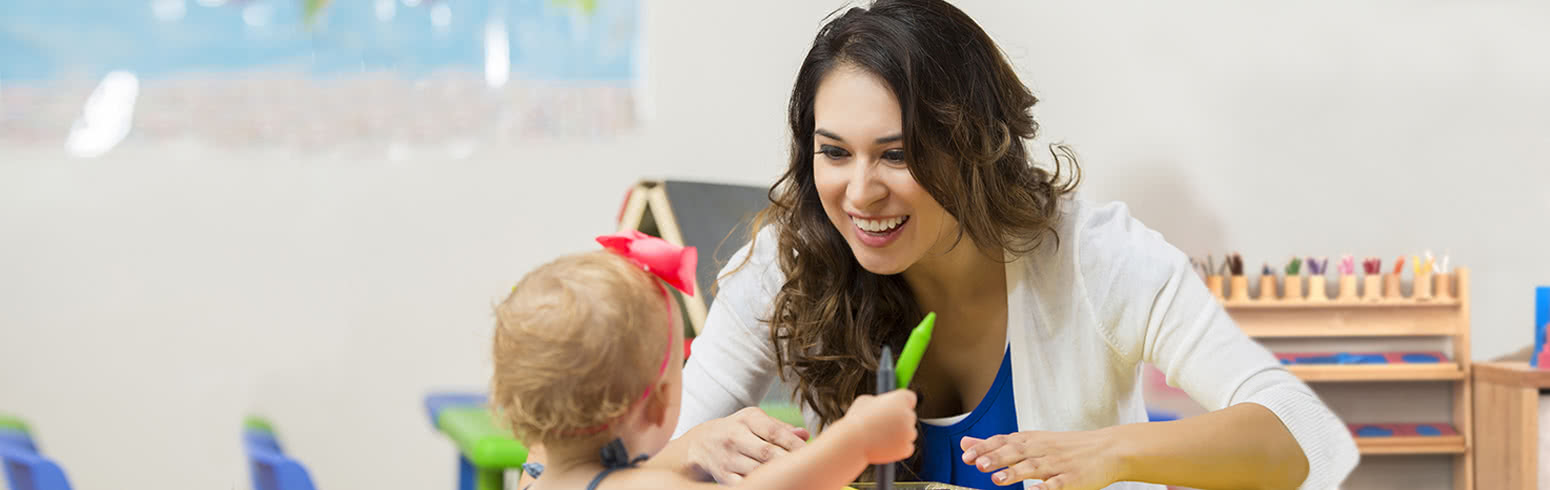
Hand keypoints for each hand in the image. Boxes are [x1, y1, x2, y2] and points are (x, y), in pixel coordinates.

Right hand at [683, 406, 810, 483]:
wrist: (699, 444)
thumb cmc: (737, 430)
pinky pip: (744, 483)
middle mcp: (735, 437)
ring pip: (757, 470)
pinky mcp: (723, 475)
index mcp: (747, 419)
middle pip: (767, 453)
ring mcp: (728, 457)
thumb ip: (780, 428)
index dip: (794, 444)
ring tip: (792, 477)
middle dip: (787, 461)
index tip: (811, 452)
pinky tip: (771, 483)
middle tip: (806, 468)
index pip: (774, 432)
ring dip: (775, 475)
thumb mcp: (754, 421)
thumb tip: (805, 435)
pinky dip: (758, 483)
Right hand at [835, 389, 917, 463]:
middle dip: (899, 420)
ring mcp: (909, 432)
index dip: (902, 403)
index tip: (896, 408)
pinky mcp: (906, 448)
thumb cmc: (857, 420)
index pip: (910, 398)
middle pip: (909, 416)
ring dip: (899, 435)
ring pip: (908, 433)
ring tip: (880, 436)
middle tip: (883, 425)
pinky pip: (906, 447)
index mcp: (900, 399)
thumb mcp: (865, 400)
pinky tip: (884, 445)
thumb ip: (879, 401)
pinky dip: (898, 448)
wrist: (854, 442)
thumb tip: (882, 404)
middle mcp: (908, 414)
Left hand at [960, 429, 1122, 488]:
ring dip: (1016, 472)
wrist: (1107, 449)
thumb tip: (966, 443)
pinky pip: (1058, 484)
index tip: (966, 455)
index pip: (1003, 441)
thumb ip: (997, 444)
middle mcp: (1042, 450)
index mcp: (1030, 440)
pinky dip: (1047, 488)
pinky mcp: (1073, 479)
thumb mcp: (1030, 440)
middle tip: (978, 464)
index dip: (985, 447)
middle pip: (1016, 452)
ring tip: (998, 479)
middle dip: (996, 458)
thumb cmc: (1065, 447)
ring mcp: (1058, 464)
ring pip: (1034, 467)